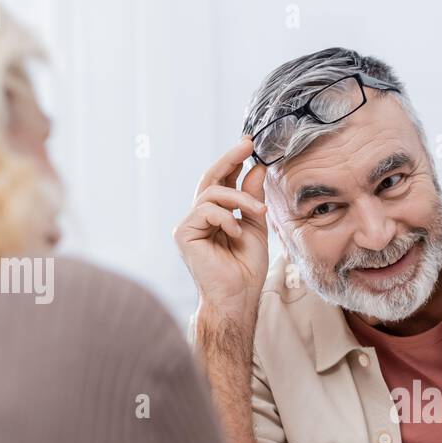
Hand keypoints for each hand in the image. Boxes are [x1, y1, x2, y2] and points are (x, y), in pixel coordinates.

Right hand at [174, 136, 269, 323]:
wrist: (237, 297)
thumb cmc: (246, 269)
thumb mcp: (256, 226)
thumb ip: (253, 198)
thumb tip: (257, 167)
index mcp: (216, 215)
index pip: (222, 181)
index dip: (234, 162)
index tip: (250, 145)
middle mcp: (199, 217)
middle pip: (210, 178)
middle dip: (230, 159)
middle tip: (247, 146)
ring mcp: (189, 224)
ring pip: (212, 193)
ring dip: (240, 199)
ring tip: (258, 211)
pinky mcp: (183, 233)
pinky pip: (206, 210)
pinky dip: (226, 218)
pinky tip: (237, 233)